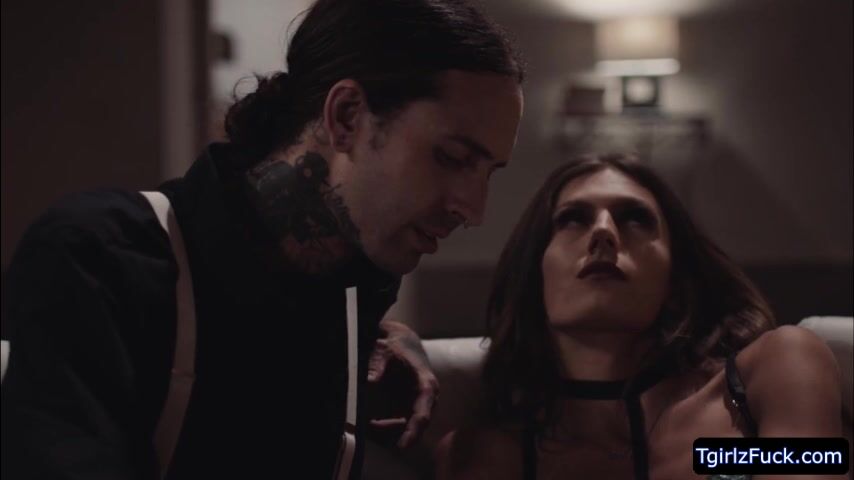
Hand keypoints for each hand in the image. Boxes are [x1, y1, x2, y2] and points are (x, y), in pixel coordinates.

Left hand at [367, 318, 438, 448]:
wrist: (400, 341)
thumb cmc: (396, 345)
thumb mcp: (386, 350)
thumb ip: (378, 364)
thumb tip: (370, 381)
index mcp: (426, 386)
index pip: (422, 415)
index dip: (413, 432)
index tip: (402, 447)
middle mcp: (424, 401)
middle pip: (412, 429)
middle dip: (391, 434)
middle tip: (369, 428)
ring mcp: (415, 407)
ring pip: (403, 431)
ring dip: (385, 434)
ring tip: (365, 425)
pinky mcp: (405, 410)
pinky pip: (395, 427)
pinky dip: (381, 429)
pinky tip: (367, 423)